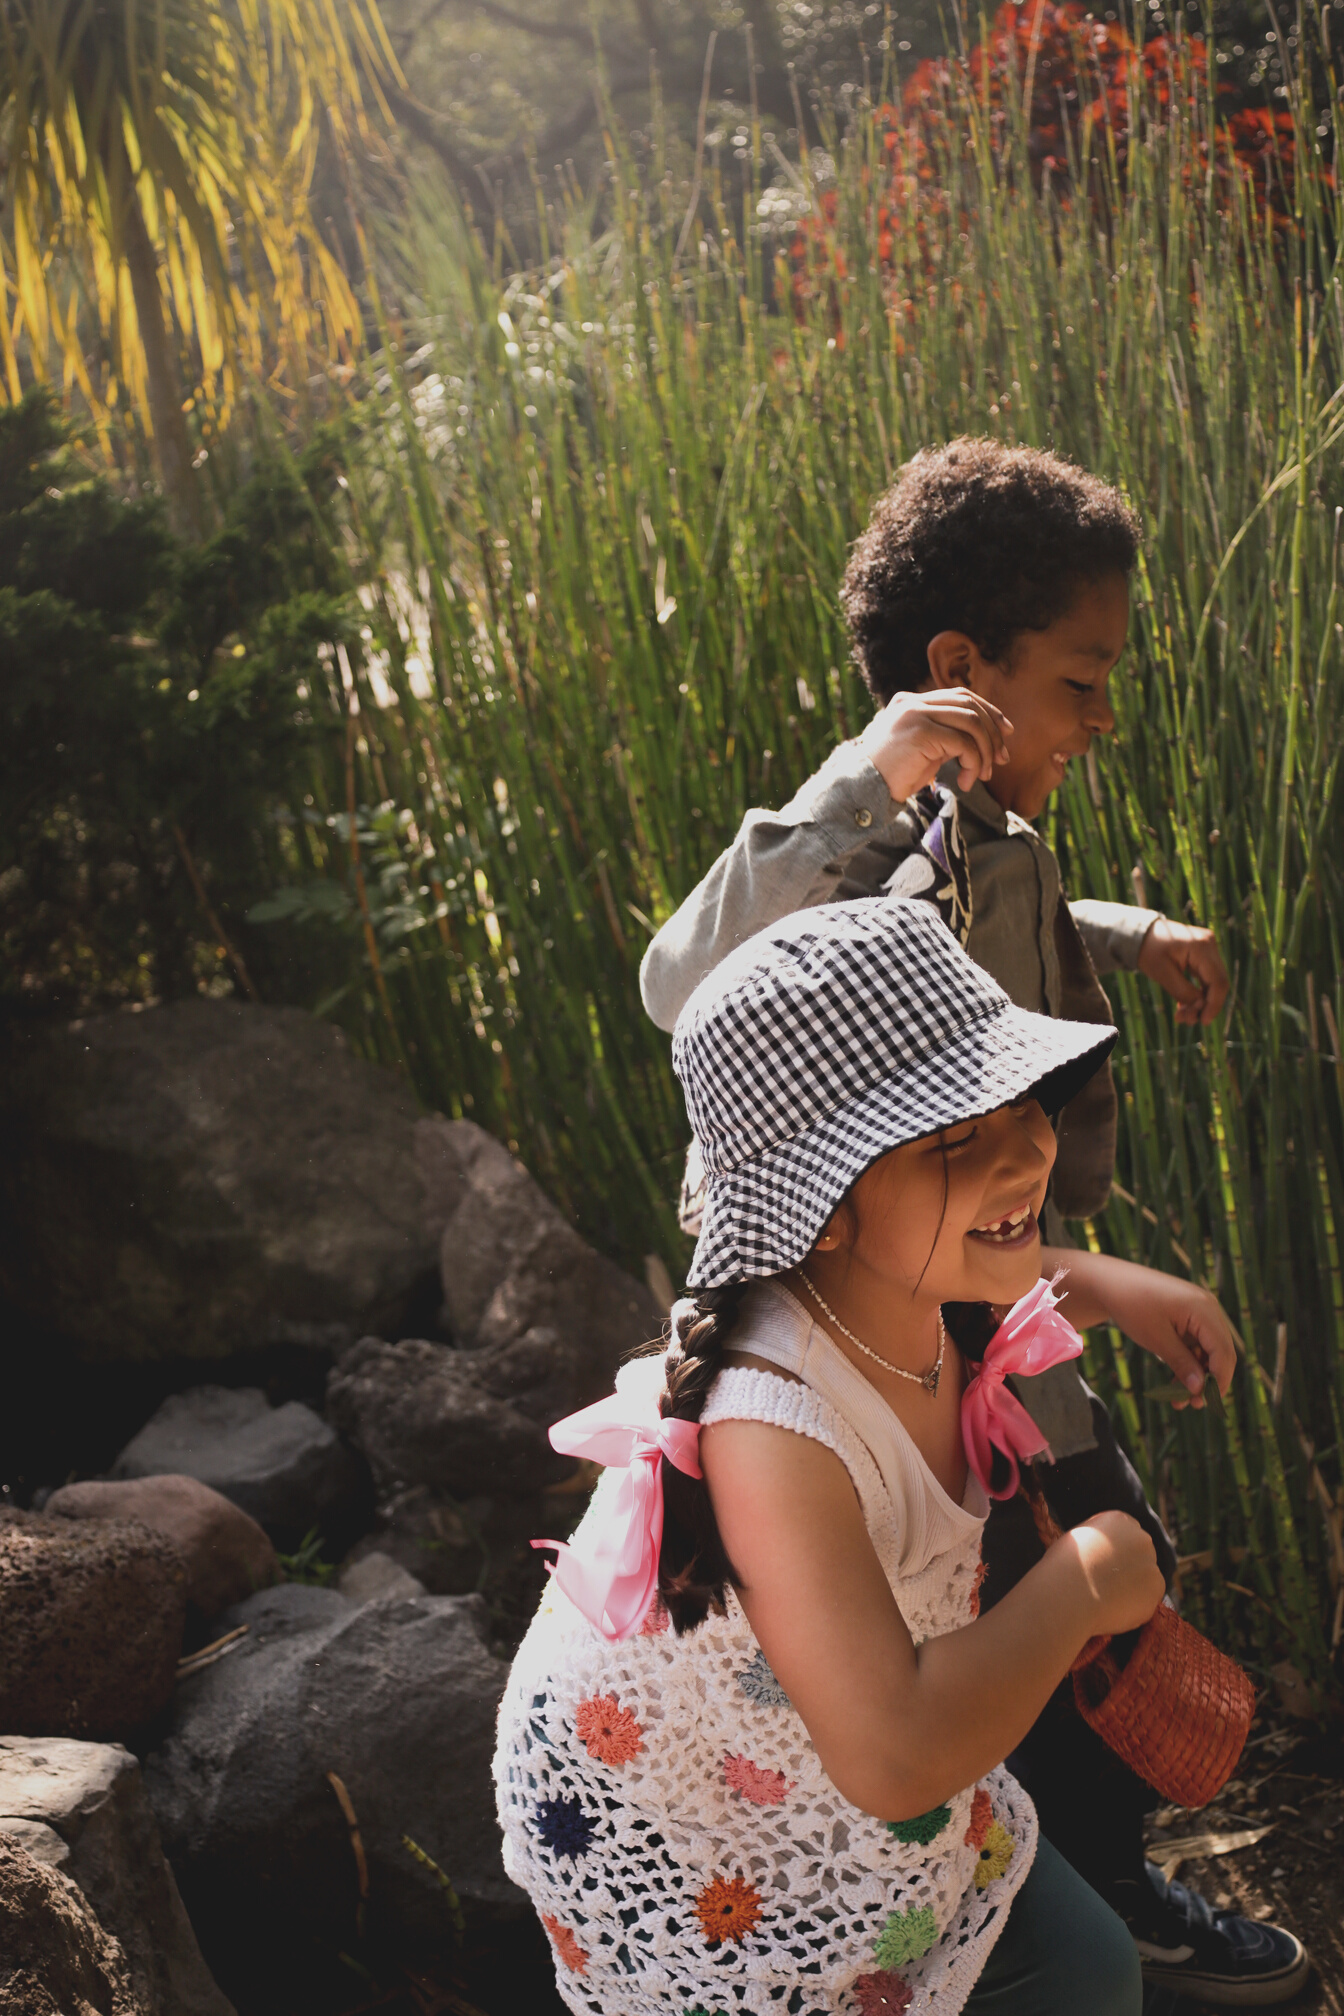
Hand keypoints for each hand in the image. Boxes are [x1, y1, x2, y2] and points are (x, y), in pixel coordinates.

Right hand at [860, 688, 1012, 800]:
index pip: (959, 695)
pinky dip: (973, 763)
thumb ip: (946, 736)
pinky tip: (966, 782)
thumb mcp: (924, 750)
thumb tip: (984, 738)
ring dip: (984, 751)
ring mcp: (916, 714)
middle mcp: (913, 702)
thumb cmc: (894, 776)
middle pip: (969, 704)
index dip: (988, 711)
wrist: (864, 791)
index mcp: (911, 701)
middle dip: (993, 731)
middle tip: (1002, 759)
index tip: (1006, 732)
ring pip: (971, 722)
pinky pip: (963, 743)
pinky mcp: (921, 732)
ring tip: (983, 775)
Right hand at [1068, 1511, 1164, 1636]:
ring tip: (1106, 1599)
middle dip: (1129, 1567)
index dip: (1116, 1550)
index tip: (1104, 1564)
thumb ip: (1098, 1541)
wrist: (1069, 1592)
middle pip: (1140, 1552)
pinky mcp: (1156, 1590)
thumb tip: (1102, 1552)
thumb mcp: (1076, 1539)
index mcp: (1119, 1520)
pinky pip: (1148, 1600)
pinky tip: (1114, 1609)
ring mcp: (1151, 1564)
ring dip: (1133, 1587)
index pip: (1127, 1532)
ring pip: (1146, 1578)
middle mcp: (1141, 1538)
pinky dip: (1135, 1607)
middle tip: (1107, 1584)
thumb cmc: (1062, 1565)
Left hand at [1093, 1258, 1235, 1405]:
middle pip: (1221, 1352)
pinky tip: (1176, 1383)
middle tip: (1194, 1405)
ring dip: (1198, 1375)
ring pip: (1209, 1351)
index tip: (1205, 1403)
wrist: (1111, 1282)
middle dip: (1210, 1381)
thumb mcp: (1156, 1338)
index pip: (1224, 1352)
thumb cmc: (1132, 1305)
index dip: (1219, 1381)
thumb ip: (1181, 1362)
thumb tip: (1200, 1389)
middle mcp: (1208, 1308)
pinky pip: (1197, 1344)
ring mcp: (1200, 1312)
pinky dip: (1189, 1363)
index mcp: (1204, 1309)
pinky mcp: (1189, 1317)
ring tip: (1180, 1400)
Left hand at [1137, 917, 1228, 1026]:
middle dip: (1205, 1005)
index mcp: (1202, 947)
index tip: (1203, 1022)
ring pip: (1213, 982)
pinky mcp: (1203, 954)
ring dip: (1200, 1001)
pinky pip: (1205, 977)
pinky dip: (1197, 992)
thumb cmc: (1148, 950)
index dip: (1214, 1005)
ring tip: (1182, 1016)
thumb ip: (1182, 991)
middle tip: (1185, 1020)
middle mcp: (1210, 945)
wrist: (1140, 933)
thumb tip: (1200, 1009)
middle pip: (1218, 982)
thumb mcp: (1162, 973)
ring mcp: (1208, 948)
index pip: (1218, 981)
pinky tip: (1184, 1006)